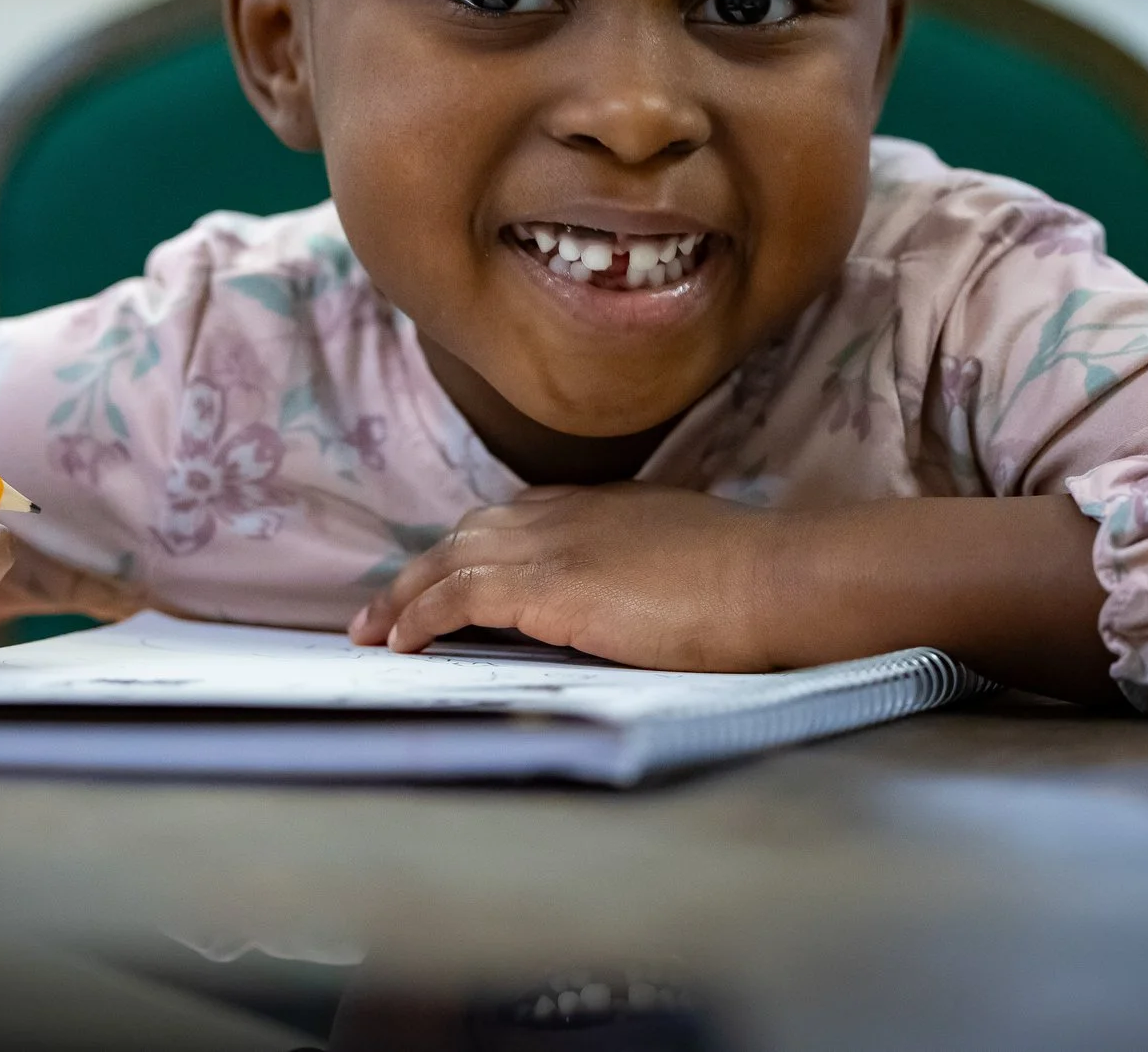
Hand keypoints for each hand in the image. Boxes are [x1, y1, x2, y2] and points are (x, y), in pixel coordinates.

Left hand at [347, 483, 788, 670]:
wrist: (772, 579)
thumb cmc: (756, 582)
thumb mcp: (690, 559)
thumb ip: (648, 569)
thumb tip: (640, 603)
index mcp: (604, 505)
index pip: (519, 518)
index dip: (477, 549)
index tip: (452, 574)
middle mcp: (567, 513)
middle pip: (472, 532)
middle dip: (426, 568)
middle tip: (388, 608)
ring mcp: (552, 544)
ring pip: (451, 558)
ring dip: (406, 595)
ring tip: (375, 631)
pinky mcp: (543, 584)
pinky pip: (457, 596)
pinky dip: (421, 615)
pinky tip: (401, 641)